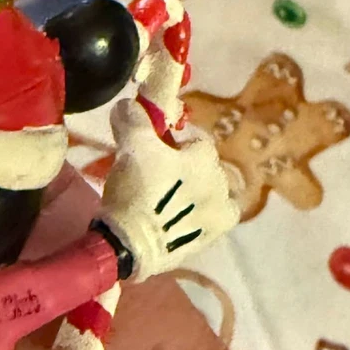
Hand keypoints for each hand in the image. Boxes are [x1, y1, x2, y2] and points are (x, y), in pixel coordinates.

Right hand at [100, 97, 239, 280]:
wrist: (133, 244)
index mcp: (206, 155)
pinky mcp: (212, 236)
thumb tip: (128, 105)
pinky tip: (180, 223)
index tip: (150, 155)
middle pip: (201, 168)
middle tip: (152, 182)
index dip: (170, 146)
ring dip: (190, 195)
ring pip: (206, 194)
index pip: (192, 141)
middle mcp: (221, 180)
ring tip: (162, 206)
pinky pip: (209, 220)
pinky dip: (196, 219)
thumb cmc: (135, 191)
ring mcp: (219, 210)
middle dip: (181, 171)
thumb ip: (132, 120)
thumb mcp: (130, 148)